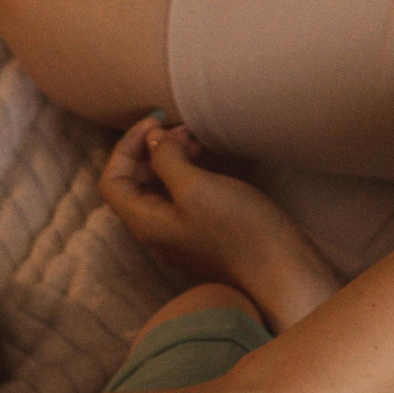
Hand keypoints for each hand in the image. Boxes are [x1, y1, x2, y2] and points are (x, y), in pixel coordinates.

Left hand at [100, 117, 333, 316]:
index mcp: (145, 223)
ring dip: (171, 156)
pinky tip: (207, 156)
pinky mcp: (204, 230)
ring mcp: (180, 232)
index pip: (112, 181)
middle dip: (151, 148)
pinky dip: (188, 170)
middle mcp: (157, 231)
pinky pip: (183, 195)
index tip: (157, 123)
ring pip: (160, 186)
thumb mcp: (196, 187)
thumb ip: (166, 159)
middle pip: (134, 182)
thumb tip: (155, 141)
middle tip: (181, 127)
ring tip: (195, 137)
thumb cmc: (238, 232)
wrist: (281, 269)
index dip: (127, 146)